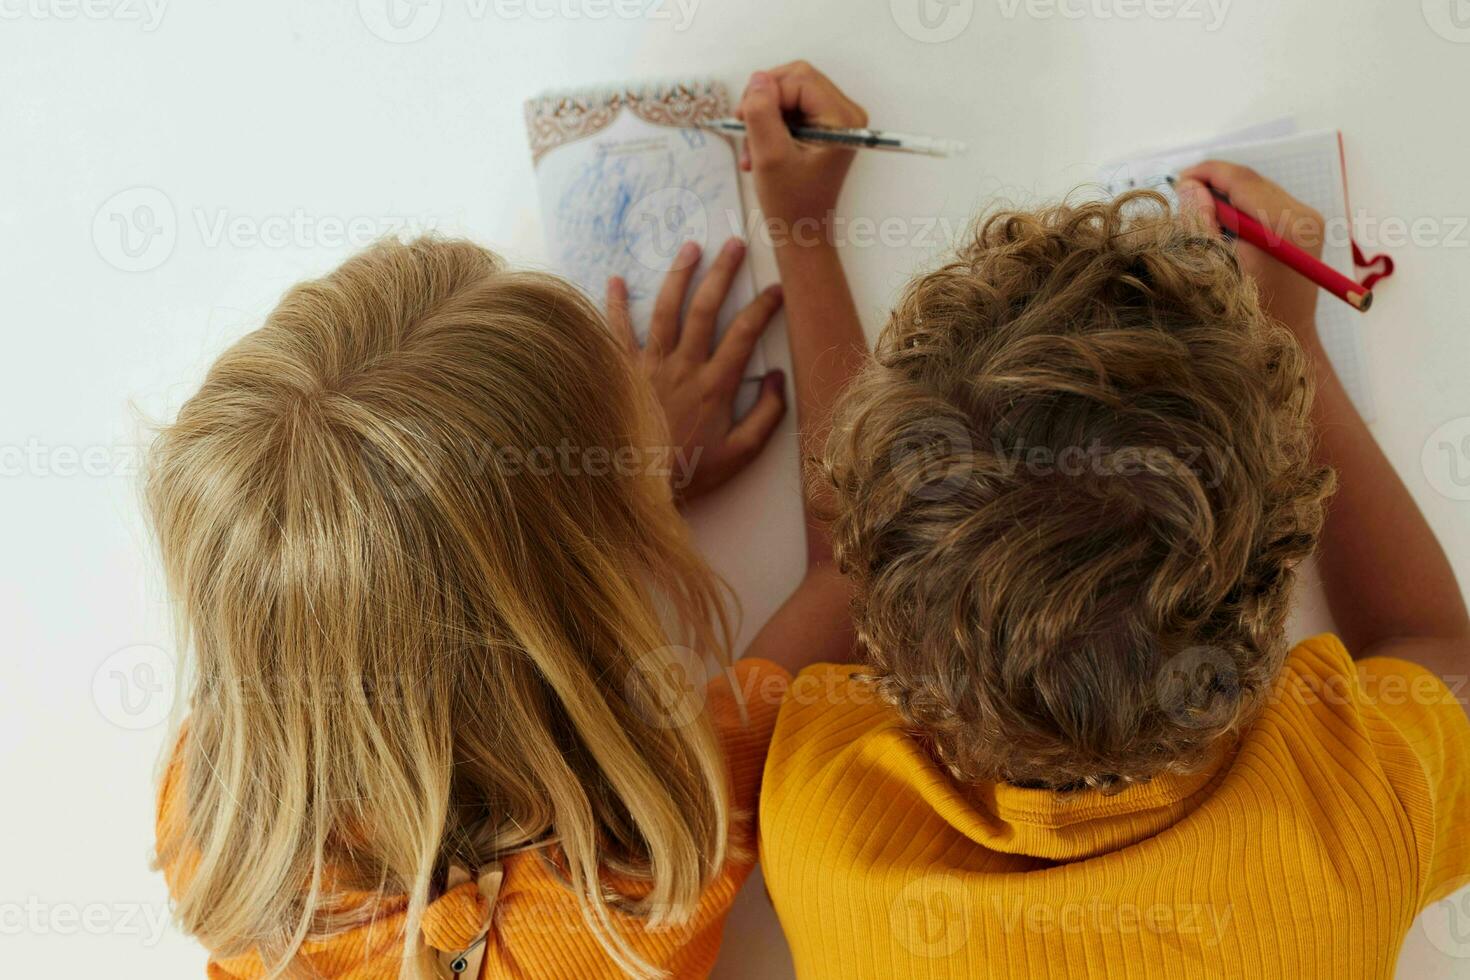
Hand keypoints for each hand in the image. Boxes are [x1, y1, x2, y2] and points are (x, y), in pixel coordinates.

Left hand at [607, 237, 786, 501]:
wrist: (633, 487)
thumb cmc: (690, 473)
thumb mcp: (741, 454)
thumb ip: (766, 415)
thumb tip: (778, 376)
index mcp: (715, 385)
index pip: (745, 333)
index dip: (764, 307)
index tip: (777, 288)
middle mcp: (683, 366)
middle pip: (706, 308)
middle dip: (723, 272)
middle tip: (735, 244)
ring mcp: (648, 366)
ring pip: (665, 310)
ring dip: (680, 275)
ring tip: (691, 247)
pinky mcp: (620, 372)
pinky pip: (616, 331)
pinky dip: (614, 304)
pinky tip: (615, 279)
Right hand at [736, 61, 866, 229]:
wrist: (802, 232)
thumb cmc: (790, 203)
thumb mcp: (769, 156)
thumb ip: (762, 113)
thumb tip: (758, 78)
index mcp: (842, 119)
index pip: (797, 79)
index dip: (765, 94)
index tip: (744, 121)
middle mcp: (846, 113)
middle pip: (795, 80)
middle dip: (764, 103)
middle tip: (744, 130)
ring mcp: (835, 119)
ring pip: (789, 93)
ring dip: (763, 117)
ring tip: (752, 151)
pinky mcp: (823, 127)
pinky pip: (791, 109)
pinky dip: (771, 125)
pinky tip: (759, 150)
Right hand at [1176, 160, 1324, 337]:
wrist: (1289, 338)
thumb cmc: (1248, 313)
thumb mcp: (1216, 267)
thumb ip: (1201, 223)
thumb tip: (1188, 186)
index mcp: (1284, 227)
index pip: (1241, 180)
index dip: (1206, 173)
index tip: (1178, 180)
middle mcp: (1304, 216)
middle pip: (1252, 180)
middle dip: (1215, 183)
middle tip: (1182, 196)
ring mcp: (1310, 220)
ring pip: (1259, 189)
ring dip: (1229, 195)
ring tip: (1201, 213)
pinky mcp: (1308, 226)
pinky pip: (1269, 203)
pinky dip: (1244, 207)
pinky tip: (1226, 226)